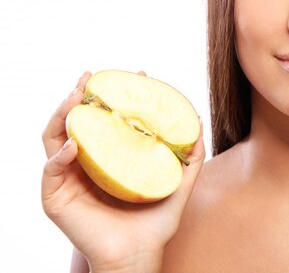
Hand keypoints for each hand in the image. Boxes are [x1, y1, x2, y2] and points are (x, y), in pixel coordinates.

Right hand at [41, 71, 205, 272]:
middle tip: (90, 77)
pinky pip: (51, 170)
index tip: (136, 75)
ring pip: (54, 137)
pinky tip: (74, 145)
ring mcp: (69, 178)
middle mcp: (86, 163)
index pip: (107, 119)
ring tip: (76, 99)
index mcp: (109, 158)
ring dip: (62, 115)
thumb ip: (190, 158)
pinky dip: (59, 155)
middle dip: (80, 95)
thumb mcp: (177, 185)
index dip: (116, 95)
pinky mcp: (56, 198)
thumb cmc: (155, 224)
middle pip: (76, 121)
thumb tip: (198, 123)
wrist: (138, 256)